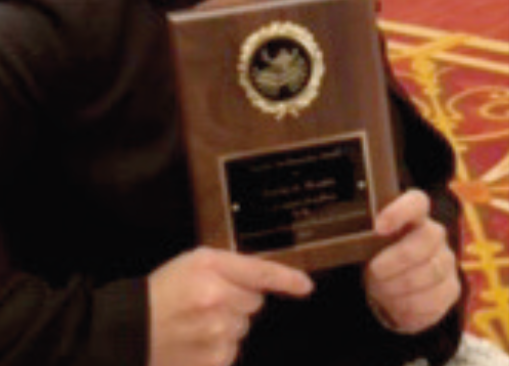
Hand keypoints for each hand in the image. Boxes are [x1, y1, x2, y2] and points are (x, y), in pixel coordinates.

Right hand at [148, 246, 313, 365]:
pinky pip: (231, 350)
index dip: (287, 279)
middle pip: (253, 302)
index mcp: (211, 269)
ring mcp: (217, 334)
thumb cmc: (162, 292)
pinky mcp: (215, 361)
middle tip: (207, 301)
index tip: (305, 285)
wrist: (132, 329)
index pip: (260, 272)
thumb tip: (260, 282)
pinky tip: (195, 341)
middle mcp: (218, 300)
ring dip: (227, 324)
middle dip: (237, 300)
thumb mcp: (193, 262)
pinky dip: (219, 347)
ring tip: (196, 323)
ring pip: (242, 327)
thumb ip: (228, 267)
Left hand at [364, 189, 460, 333]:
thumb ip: (364, 236)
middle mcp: (434, 234)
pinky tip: (394, 304)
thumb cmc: (377, 256)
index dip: (400, 211)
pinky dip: (410, 305)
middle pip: (428, 238)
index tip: (378, 227)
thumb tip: (352, 240)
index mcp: (413, 215)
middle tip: (375, 270)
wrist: (389, 288)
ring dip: (401, 284)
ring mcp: (445, 260)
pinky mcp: (451, 289)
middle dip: (398, 258)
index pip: (416, 202)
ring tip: (381, 289)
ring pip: (432, 271)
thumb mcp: (367, 243)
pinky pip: (435, 298)